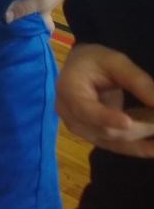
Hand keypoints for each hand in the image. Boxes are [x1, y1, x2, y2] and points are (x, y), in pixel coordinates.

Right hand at [55, 43, 153, 157]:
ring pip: (113, 142)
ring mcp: (80, 128)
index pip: (85, 109)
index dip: (106, 118)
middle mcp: (70, 114)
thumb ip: (136, 80)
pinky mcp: (93, 136)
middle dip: (136, 129)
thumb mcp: (115, 61)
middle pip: (103, 130)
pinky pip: (116, 146)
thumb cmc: (94, 60)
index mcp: (68, 90)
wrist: (81, 67)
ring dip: (141, 142)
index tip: (128, 123)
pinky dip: (138, 148)